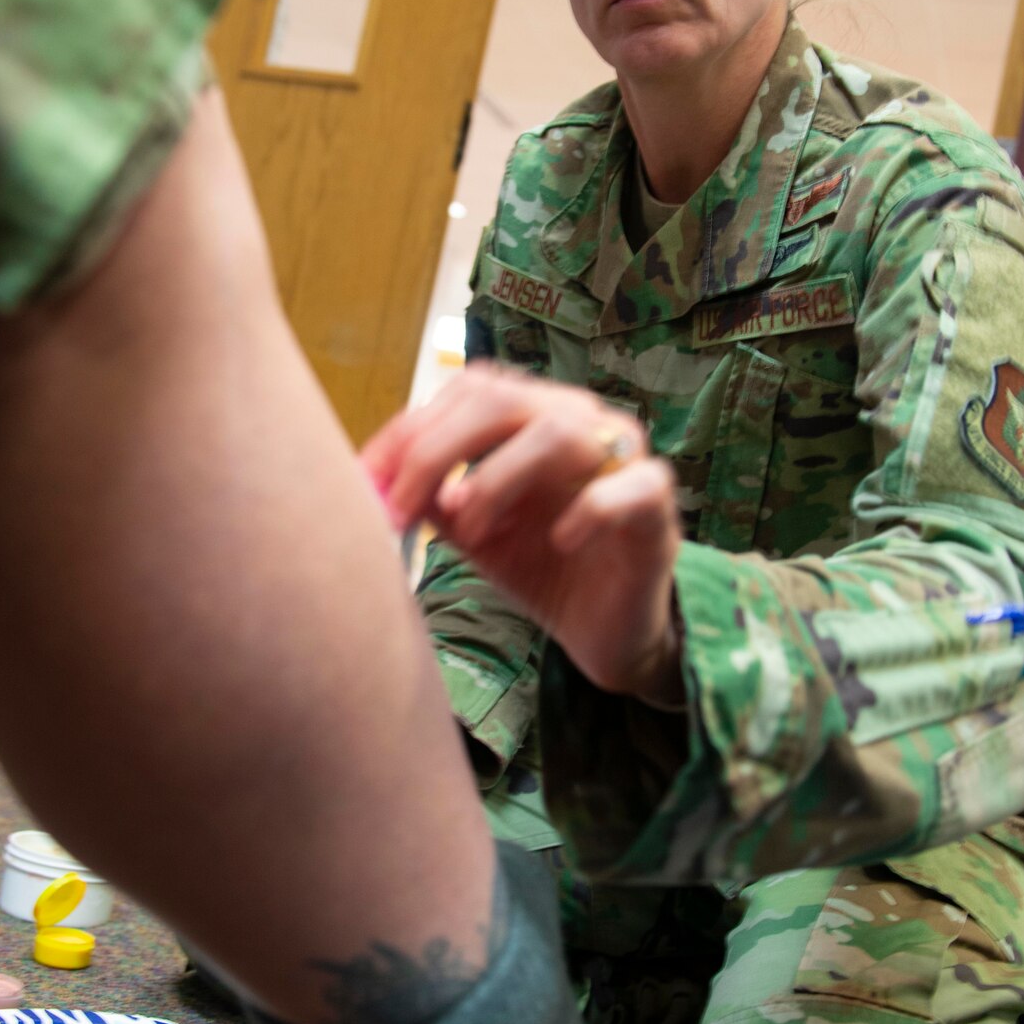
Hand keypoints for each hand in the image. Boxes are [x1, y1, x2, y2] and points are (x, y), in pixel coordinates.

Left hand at [363, 364, 683, 701]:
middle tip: (402, 505)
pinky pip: (630, 485)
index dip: (411, 430)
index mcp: (532, 417)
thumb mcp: (472, 533)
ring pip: (560, 432)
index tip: (367, 480)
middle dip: (439, 449)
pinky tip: (560, 542)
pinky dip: (589, 509)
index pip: (468, 393)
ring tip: (471, 533)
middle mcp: (578, 421)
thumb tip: (372, 479)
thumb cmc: (541, 568)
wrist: (603, 630)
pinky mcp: (656, 503)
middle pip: (504, 400)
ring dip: (498, 480)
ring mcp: (622, 456)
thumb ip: (432, 500)